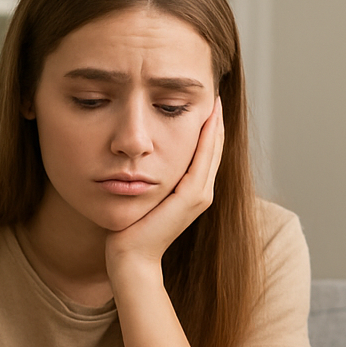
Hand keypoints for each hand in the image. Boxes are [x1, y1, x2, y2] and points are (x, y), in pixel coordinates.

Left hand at [104, 96, 224, 274]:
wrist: (130, 258)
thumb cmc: (130, 230)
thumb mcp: (142, 195)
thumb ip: (148, 177)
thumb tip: (138, 155)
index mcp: (193, 191)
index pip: (206, 151)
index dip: (208, 125)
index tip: (203, 99)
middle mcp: (202, 192)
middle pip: (214, 147)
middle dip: (215, 118)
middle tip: (214, 88)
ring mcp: (199, 195)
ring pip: (213, 149)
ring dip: (215, 122)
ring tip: (214, 96)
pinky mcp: (191, 197)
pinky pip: (203, 158)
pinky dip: (208, 136)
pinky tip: (207, 115)